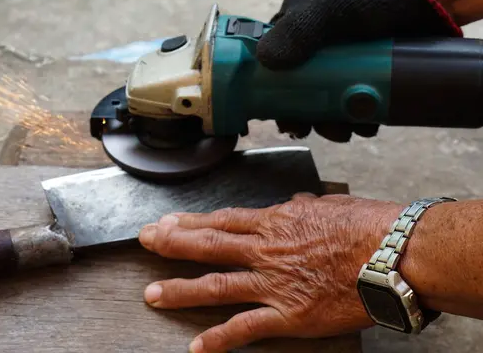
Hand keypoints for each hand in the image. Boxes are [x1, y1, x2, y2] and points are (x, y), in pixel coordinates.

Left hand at [138, 194, 403, 352]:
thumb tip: (290, 203)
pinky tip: (198, 347)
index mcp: (275, 223)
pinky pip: (246, 328)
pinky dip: (220, 339)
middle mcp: (266, 251)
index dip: (191, 221)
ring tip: (153, 293)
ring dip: (181, 289)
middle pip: (208, 245)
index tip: (168, 220)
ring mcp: (273, 283)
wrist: (396, 253)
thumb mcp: (329, 206)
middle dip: (172, 243)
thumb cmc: (368, 226)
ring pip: (216, 285)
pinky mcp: (288, 315)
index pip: (222, 220)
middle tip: (146, 241)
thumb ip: (302, 206)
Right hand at [256, 0, 462, 142]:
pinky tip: (367, 124)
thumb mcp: (325, 6)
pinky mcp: (371, 77)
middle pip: (301, 95)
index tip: (281, 118)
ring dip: (333, 125)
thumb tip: (265, 61)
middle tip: (311, 129)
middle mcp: (316, 53)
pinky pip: (359, 105)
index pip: (273, 72)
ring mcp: (345, 67)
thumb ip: (296, 31)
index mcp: (294, 33)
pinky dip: (361, 119)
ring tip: (344, 132)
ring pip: (330, 105)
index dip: (274, 98)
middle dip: (305, 118)